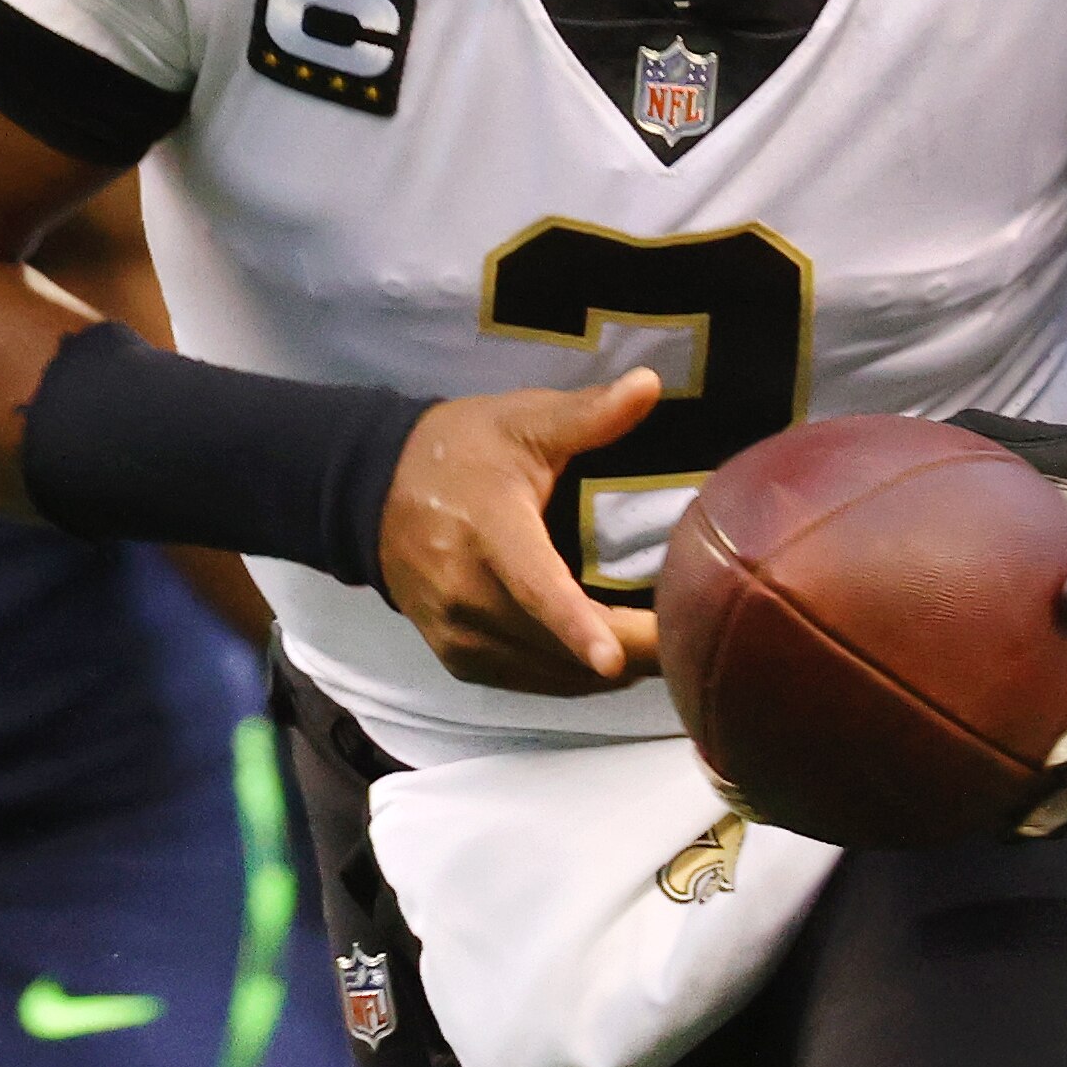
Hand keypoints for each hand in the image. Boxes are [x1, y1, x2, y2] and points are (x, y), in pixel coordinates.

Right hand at [375, 374, 664, 695]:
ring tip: (665, 653)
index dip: (576, 625)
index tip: (615, 658)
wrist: (372, 492)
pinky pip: (527, 681)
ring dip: (605, 671)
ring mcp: (457, 633)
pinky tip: (613, 663)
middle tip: (694, 644)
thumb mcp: (520, 421)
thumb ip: (587, 413)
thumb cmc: (461, 451)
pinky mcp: (458, 658)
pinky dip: (572, 676)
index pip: (534, 587)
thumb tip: (649, 385)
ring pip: (547, 673)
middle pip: (554, 643)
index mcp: (489, 531)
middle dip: (627, 652)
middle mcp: (466, 593)